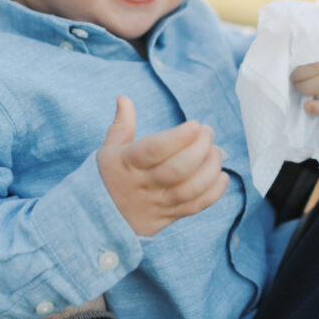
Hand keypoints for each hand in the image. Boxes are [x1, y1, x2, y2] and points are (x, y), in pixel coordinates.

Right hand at [97, 96, 228, 234]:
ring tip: (216, 152)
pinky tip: (222, 177)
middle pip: (177, 170)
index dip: (178, 137)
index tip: (196, 125)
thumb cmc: (107, 178)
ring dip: (210, 169)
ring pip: (189, 190)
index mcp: (128, 163)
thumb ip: (121, 125)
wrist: (97, 220)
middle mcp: (143, 185)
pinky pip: (194, 207)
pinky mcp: (167, 218)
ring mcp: (156, 204)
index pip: (154, 150)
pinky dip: (213, 193)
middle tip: (208, 132)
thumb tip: (123, 98)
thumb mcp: (108, 150)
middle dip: (200, 149)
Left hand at [291, 24, 318, 114]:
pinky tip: (307, 106)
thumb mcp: (299, 33)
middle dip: (299, 73)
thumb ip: (288, 33)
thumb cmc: (304, 44)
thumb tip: (270, 35)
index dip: (298, 55)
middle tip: (290, 74)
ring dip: (306, 87)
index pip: (315, 44)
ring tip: (296, 85)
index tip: (287, 58)